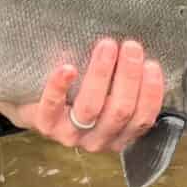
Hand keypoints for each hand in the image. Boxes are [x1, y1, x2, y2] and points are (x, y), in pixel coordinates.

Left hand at [0, 39, 164, 151]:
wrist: (34, 107)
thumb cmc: (77, 96)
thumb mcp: (106, 97)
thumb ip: (123, 87)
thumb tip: (144, 57)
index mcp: (118, 135)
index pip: (142, 119)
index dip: (150, 93)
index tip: (152, 64)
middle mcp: (97, 140)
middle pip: (119, 111)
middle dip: (128, 76)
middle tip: (131, 45)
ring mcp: (70, 135)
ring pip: (90, 107)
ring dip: (101, 74)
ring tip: (107, 45)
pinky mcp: (45, 124)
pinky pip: (52, 105)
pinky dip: (60, 85)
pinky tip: (68, 68)